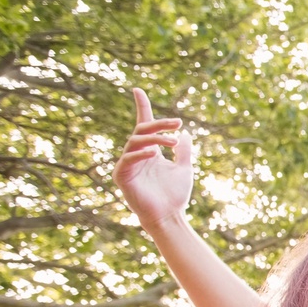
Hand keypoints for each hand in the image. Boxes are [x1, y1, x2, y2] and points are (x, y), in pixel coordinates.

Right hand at [115, 88, 193, 230]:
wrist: (169, 217)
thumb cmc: (175, 195)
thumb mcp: (184, 168)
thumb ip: (184, 151)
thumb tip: (186, 133)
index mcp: (150, 151)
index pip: (143, 124)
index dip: (141, 107)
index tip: (137, 89)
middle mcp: (137, 154)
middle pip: (142, 129)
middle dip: (159, 124)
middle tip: (178, 123)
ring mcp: (128, 164)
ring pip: (136, 141)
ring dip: (155, 138)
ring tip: (173, 142)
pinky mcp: (121, 176)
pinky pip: (128, 159)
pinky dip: (140, 154)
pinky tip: (153, 154)